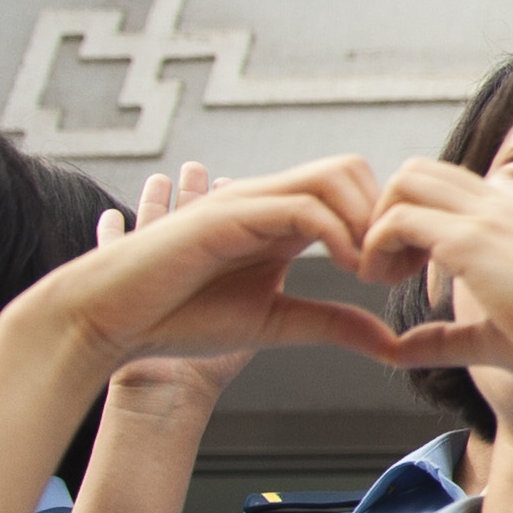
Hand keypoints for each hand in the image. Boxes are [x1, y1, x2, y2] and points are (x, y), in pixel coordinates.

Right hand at [33, 158, 398, 380]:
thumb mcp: (273, 322)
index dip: (390, 225)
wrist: (110, 320)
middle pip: (355, 169)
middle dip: (386, 214)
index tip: (402, 273)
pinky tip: (344, 271)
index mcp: (283, 220)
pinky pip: (301, 204)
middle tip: (391, 270)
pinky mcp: (226, 215)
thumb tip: (392, 343)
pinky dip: (337, 232)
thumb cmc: (180, 318)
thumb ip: (332, 324)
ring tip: (368, 274)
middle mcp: (268, 199)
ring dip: (367, 221)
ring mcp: (246, 201)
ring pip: (336, 175)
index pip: (358, 191)